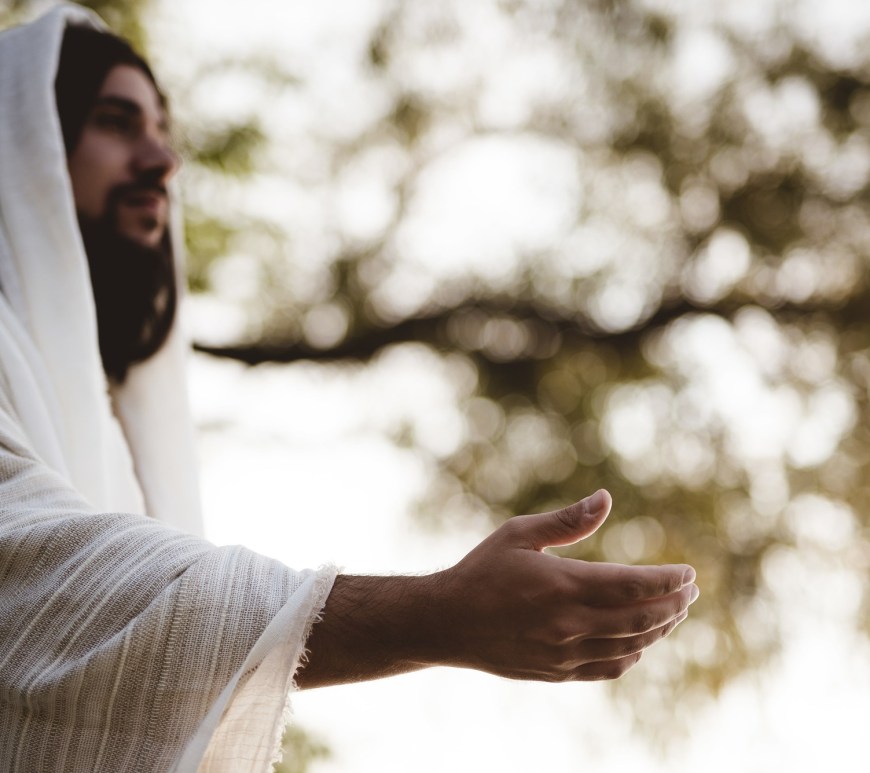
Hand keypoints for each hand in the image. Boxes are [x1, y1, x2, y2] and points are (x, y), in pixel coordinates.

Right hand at [297, 490, 696, 687]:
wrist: (445, 623)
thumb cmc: (481, 571)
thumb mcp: (519, 534)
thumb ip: (567, 521)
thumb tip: (606, 498)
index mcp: (563, 585)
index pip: (634, 586)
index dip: (667, 580)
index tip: (689, 573)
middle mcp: (569, 624)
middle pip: (640, 619)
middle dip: (673, 605)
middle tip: (690, 592)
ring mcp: (564, 653)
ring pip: (629, 647)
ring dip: (658, 630)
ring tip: (673, 614)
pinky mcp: (556, 672)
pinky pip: (607, 669)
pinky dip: (631, 657)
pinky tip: (638, 645)